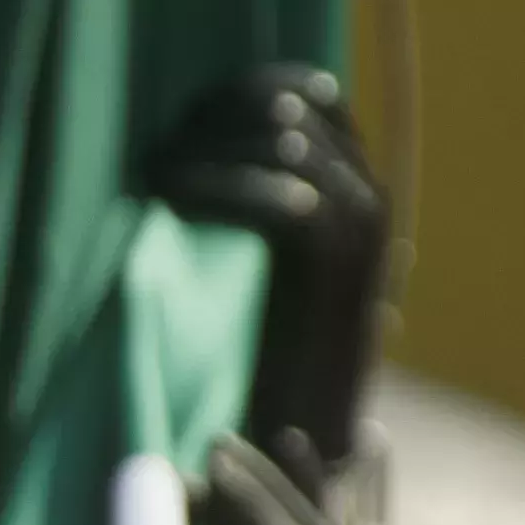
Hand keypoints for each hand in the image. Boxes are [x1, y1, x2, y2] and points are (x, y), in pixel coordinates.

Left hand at [151, 65, 388, 475]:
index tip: (181, 118)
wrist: (300, 433)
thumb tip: (197, 132)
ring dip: (208, 149)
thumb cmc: (260, 350)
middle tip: (158, 152)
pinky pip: (282, 196)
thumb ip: (251, 193)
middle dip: (215, 119)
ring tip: (155, 176)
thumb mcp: (257, 255)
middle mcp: (370, 196)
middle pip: (291, 108)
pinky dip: (218, 186)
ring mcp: (364, 229)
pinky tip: (170, 195)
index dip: (239, 92)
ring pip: (283, 143)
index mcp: (355, 185)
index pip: (309, 93)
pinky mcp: (342, 266)